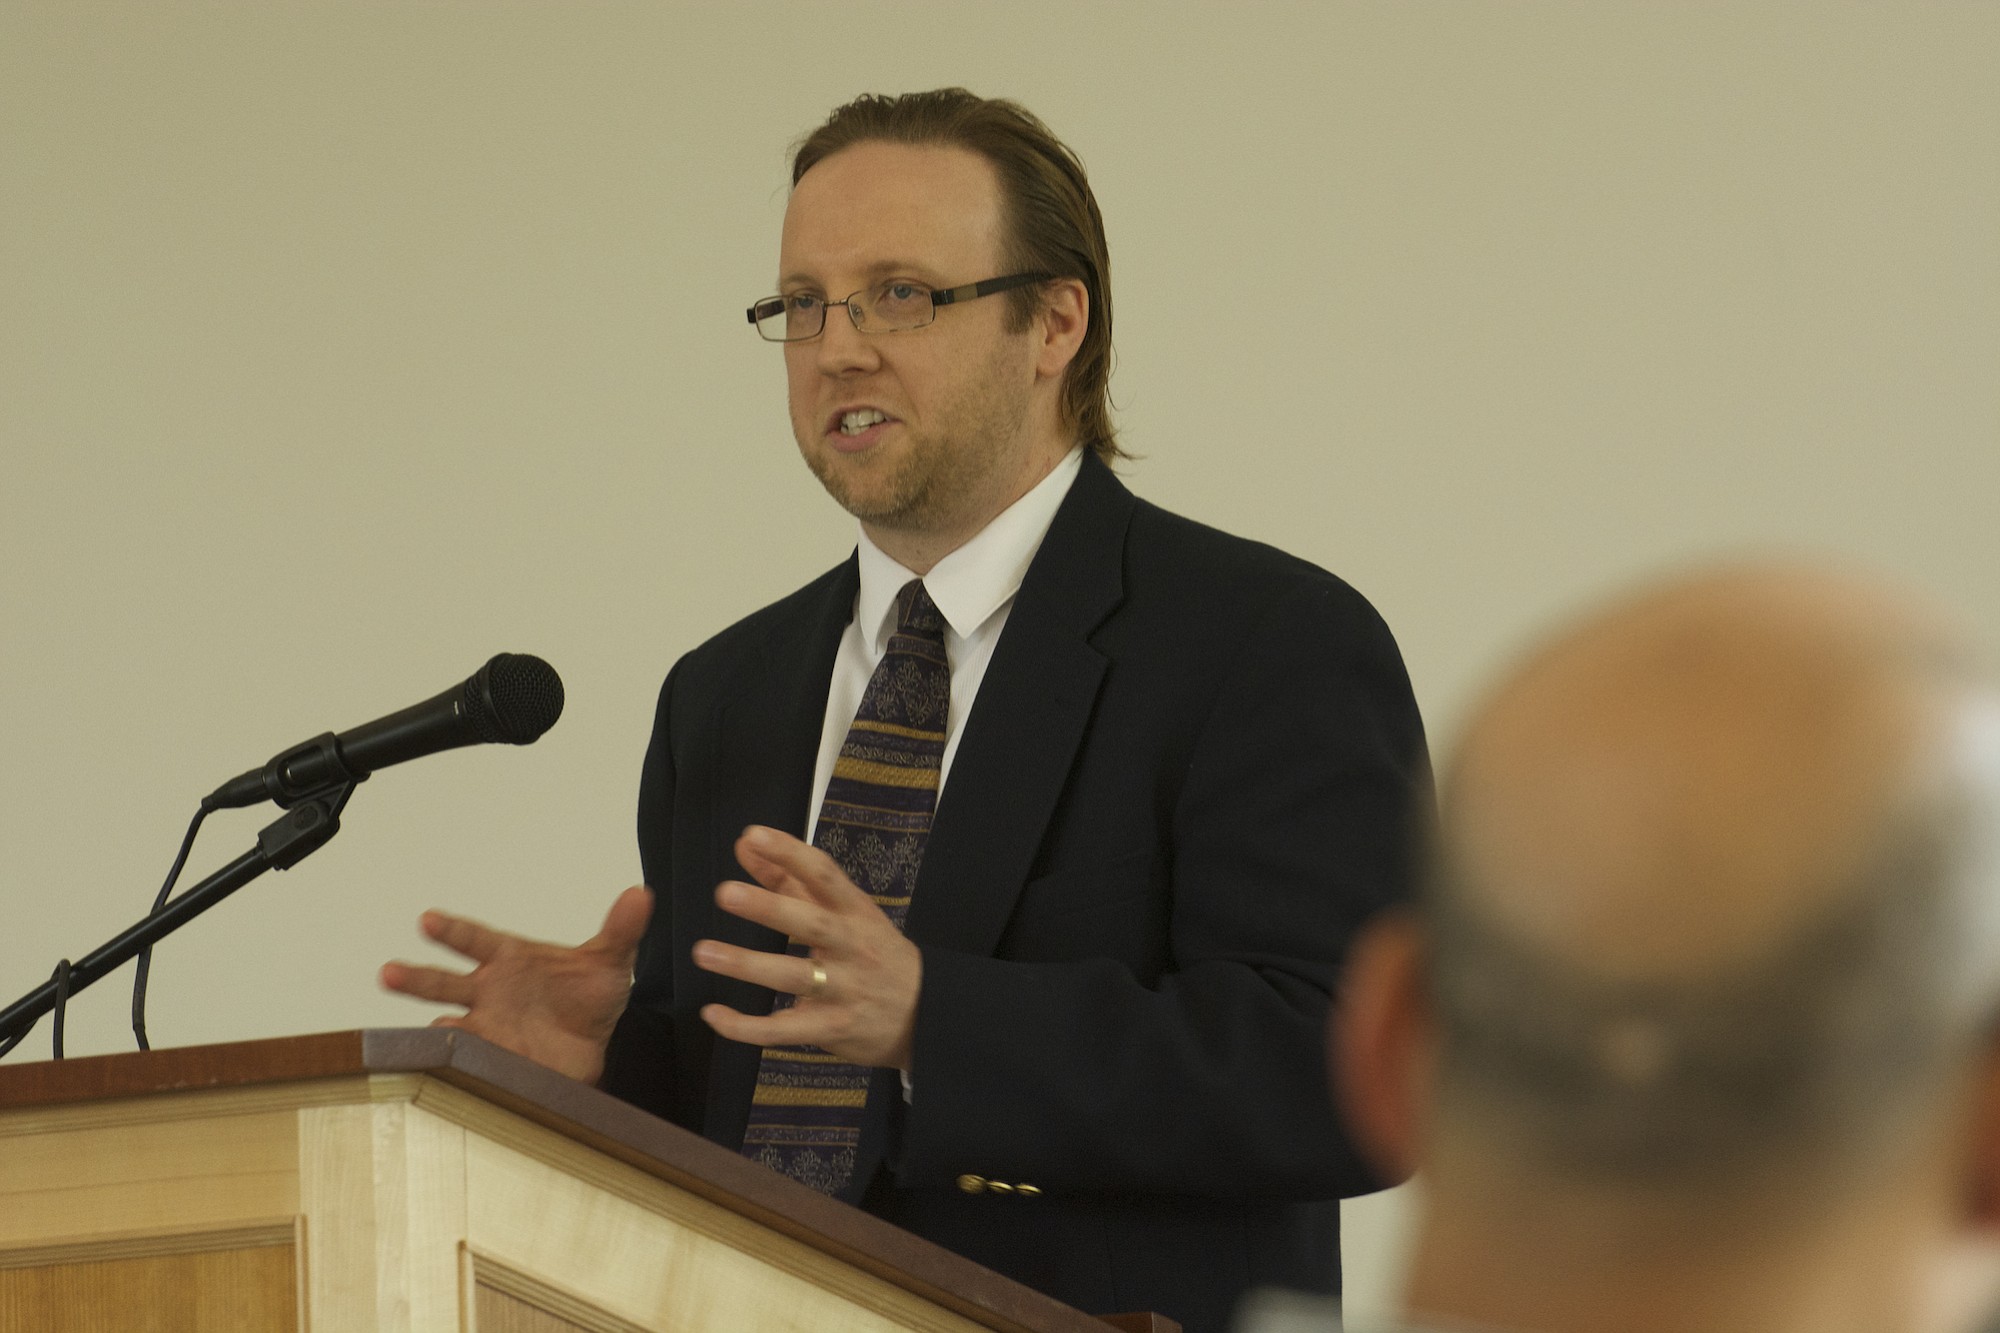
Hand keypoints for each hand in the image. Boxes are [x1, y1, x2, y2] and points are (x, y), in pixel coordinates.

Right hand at [379, 885, 652, 1084]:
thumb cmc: (589, 994)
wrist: (596, 1044)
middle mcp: (489, 992)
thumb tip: (640, 896)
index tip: (428, 921)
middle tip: (388, 972)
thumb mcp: (610, 961)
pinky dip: (462, 1066)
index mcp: (509, 958)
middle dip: (416, 978)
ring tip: (420, 1036)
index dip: (452, 931)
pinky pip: (473, 1064)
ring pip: (449, 1027)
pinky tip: (451, 1070)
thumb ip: (621, 930)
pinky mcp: (496, 1061)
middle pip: (444, 982)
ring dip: (434, 1031)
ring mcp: (488, 1028)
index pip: (475, 939)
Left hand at [693, 826, 921, 1070]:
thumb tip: (746, 845)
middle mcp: (852, 947)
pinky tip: (714, 1014)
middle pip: (812, 924)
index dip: (790, 853)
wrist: (927, 1014)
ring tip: (704, 951)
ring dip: (748, 964)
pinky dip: (747, 1026)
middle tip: (725, 893)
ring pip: (794, 976)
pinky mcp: (831, 1028)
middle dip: (769, 907)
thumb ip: (791, 879)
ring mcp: (844, 990)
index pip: (825, 875)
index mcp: (856, 912)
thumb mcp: (846, 913)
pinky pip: (784, 1030)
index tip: (753, 835)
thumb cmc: (875, 954)